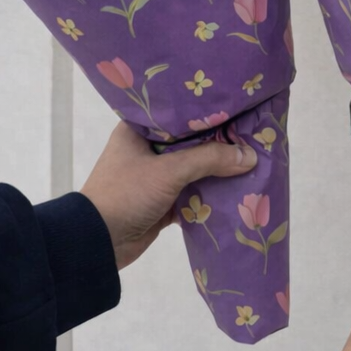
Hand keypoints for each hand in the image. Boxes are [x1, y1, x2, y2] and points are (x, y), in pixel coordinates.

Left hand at [81, 121, 257, 270]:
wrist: (98, 244)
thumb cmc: (127, 194)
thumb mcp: (169, 171)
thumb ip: (210, 159)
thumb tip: (251, 156)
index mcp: (138, 129)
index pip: (180, 112)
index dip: (208, 111)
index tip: (237, 105)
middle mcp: (146, 149)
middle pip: (190, 141)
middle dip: (218, 142)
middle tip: (252, 131)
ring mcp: (154, 177)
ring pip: (193, 168)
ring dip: (216, 169)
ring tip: (252, 157)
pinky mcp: (161, 202)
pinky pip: (192, 192)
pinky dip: (209, 193)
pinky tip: (237, 188)